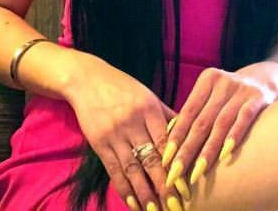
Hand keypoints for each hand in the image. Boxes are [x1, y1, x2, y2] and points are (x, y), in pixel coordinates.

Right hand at [65, 52, 186, 210]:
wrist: (87, 80)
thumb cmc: (123, 87)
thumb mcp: (147, 95)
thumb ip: (166, 115)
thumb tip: (190, 132)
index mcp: (148, 108)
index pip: (165, 141)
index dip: (176, 165)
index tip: (187, 186)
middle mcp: (132, 122)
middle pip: (151, 159)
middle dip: (164, 186)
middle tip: (176, 206)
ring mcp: (114, 134)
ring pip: (132, 169)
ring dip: (145, 194)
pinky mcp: (99, 143)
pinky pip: (113, 170)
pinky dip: (124, 189)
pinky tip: (133, 204)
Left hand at [161, 67, 275, 190]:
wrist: (266, 78)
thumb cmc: (231, 95)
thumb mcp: (213, 96)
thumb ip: (197, 115)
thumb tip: (170, 147)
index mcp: (207, 79)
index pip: (188, 112)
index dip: (176, 137)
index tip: (165, 161)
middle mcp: (223, 82)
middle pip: (201, 121)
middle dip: (187, 150)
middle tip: (175, 174)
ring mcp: (242, 90)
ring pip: (220, 124)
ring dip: (207, 151)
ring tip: (197, 173)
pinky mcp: (259, 98)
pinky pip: (244, 119)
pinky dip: (234, 136)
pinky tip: (225, 155)